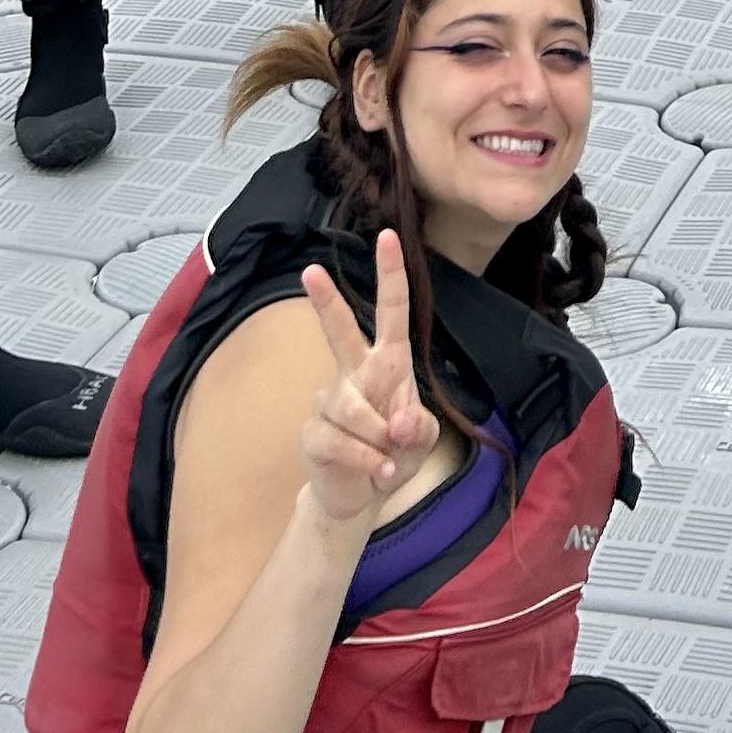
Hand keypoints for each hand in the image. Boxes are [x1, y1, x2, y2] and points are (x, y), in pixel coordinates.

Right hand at [296, 231, 436, 530]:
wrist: (362, 497)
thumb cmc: (396, 452)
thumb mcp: (422, 440)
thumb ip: (418, 428)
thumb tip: (397, 421)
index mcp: (388, 362)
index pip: (392, 312)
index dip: (391, 274)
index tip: (388, 235)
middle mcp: (356, 373)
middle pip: (339, 332)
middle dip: (327, 302)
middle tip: (310, 270)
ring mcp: (331, 401)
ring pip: (351, 408)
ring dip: (378, 439)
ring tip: (389, 458)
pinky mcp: (314, 433)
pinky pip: (340, 441)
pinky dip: (367, 461)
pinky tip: (379, 471)